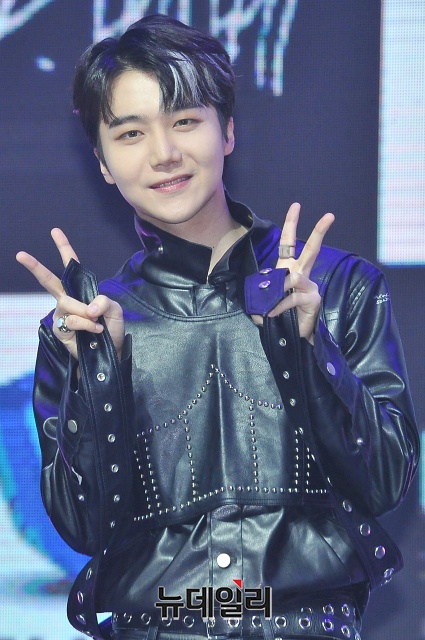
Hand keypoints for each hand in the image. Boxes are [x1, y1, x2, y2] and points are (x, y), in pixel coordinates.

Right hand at [16, 229, 123, 359]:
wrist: (111, 351)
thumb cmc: (112, 328)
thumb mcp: (115, 310)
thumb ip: (104, 302)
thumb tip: (88, 308)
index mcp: (81, 290)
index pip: (71, 267)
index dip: (64, 248)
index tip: (55, 231)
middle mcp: (68, 299)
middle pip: (49, 280)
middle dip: (35, 267)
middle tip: (20, 254)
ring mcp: (61, 314)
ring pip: (67, 303)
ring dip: (86, 313)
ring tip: (97, 324)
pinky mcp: (59, 329)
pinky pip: (71, 320)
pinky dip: (86, 324)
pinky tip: (94, 331)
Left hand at [252, 203, 333, 342]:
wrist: (291, 336)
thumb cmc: (278, 316)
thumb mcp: (264, 303)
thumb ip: (260, 297)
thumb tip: (259, 298)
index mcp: (289, 270)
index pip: (289, 243)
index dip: (291, 224)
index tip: (296, 206)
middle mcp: (301, 274)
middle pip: (311, 249)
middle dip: (319, 231)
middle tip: (330, 215)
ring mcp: (309, 286)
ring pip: (295, 277)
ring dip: (279, 289)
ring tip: (270, 305)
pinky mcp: (313, 299)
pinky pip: (293, 297)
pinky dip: (280, 305)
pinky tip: (272, 313)